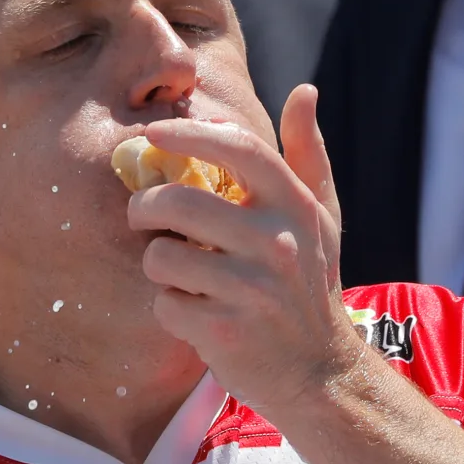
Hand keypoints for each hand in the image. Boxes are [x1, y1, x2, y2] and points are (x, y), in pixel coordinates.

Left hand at [127, 84, 363, 410]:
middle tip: (144, 215)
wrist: (319, 373)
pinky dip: (169, 309)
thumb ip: (307, 153)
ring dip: (158, 265)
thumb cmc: (309, 282)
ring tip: (183, 275)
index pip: (239, 148)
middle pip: (177, 201)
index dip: (190, 133)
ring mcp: (252, 288)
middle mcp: (278, 242)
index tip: (152, 133)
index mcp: (295, 206)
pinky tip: (196, 313)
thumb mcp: (319, 217)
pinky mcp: (225, 330)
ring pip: (160, 255)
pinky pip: (163, 303)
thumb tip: (304, 90)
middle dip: (144, 206)